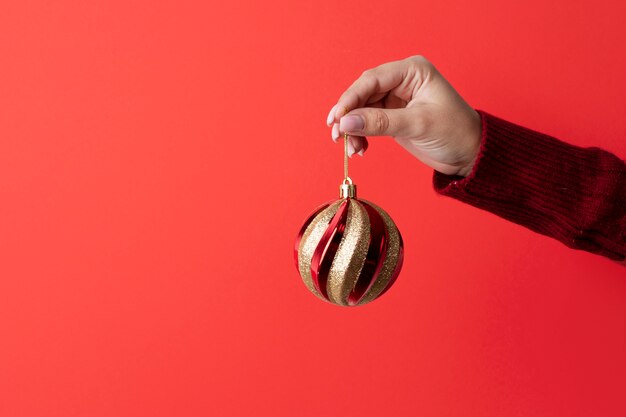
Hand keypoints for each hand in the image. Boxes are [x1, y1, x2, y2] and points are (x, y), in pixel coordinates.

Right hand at [326, 55, 481, 176]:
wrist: (469, 154)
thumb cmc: (455, 132)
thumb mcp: (417, 125)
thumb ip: (380, 122)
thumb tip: (346, 122)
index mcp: (412, 71)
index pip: (372, 79)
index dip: (351, 98)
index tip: (337, 118)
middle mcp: (401, 80)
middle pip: (363, 93)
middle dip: (348, 115)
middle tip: (337, 135)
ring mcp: (395, 98)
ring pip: (362, 109)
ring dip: (352, 129)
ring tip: (350, 148)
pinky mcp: (392, 116)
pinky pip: (367, 122)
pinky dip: (360, 135)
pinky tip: (360, 149)